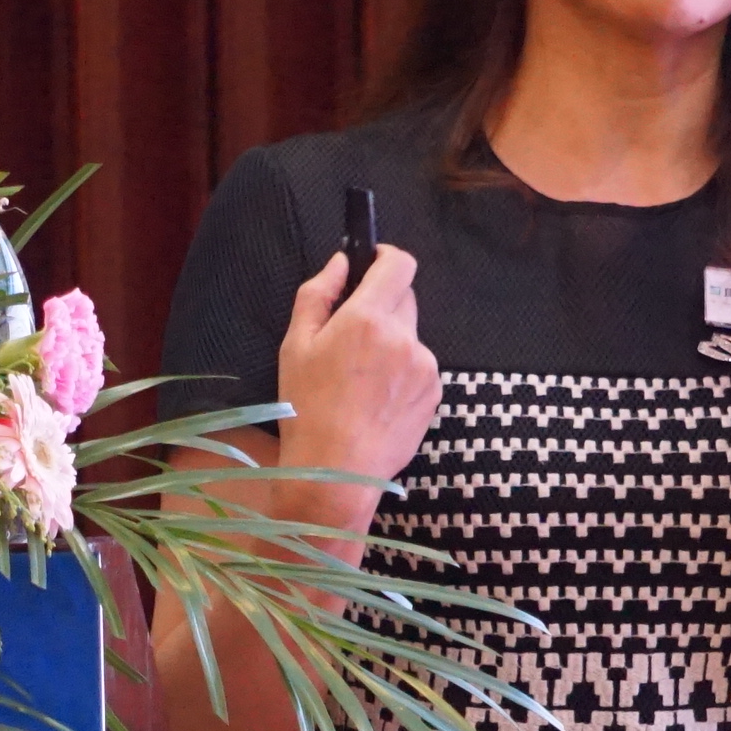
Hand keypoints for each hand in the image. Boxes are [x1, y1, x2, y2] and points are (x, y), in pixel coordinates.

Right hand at [274, 244, 440, 485]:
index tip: (373, 264)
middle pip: (405, 298)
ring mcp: (425, 367)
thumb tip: (340, 262)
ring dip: (391, 343)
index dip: (387, 257)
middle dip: (383, 305)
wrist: (336, 473)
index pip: (400, 264)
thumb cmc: (306, 409)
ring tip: (362, 379)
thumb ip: (318, 294)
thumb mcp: (295, 346)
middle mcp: (404, 337)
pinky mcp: (434, 393)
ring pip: (411, 336)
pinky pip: (420, 367)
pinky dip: (402, 372)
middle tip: (354, 335)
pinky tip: (377, 399)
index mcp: (368, 319)